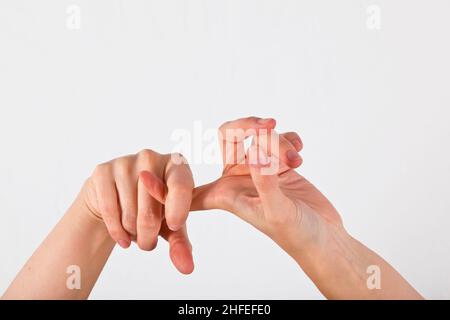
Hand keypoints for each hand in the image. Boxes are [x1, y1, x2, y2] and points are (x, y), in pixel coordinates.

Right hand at [82, 149, 194, 273]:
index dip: (178, 209)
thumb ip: (181, 243)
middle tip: (147, 242)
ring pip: (129, 215)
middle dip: (148, 237)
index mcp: (176, 164)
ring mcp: (125, 162)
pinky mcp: (102, 170)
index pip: (181, 185)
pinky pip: (109, 211)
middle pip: (150, 211)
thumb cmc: (153, 208)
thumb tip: (186, 268)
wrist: (116, 198)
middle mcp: (151, 156)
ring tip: (134, 231)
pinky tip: (122, 236)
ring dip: (132, 235)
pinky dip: (116, 232)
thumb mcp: (171, 224)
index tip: (175, 225)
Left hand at [192, 117, 342, 258]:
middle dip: (246, 125)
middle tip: (268, 126)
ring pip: (260, 135)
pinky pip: (279, 138)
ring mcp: (259, 169)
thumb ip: (265, 183)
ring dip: (279, 141)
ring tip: (295, 161)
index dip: (179, 175)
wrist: (323, 239)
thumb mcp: (277, 212)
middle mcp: (237, 178)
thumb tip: (255, 152)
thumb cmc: (296, 235)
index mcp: (225, 194)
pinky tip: (298, 152)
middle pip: (228, 136)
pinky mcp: (279, 164)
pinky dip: (289, 140)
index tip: (177, 166)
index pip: (192, 183)